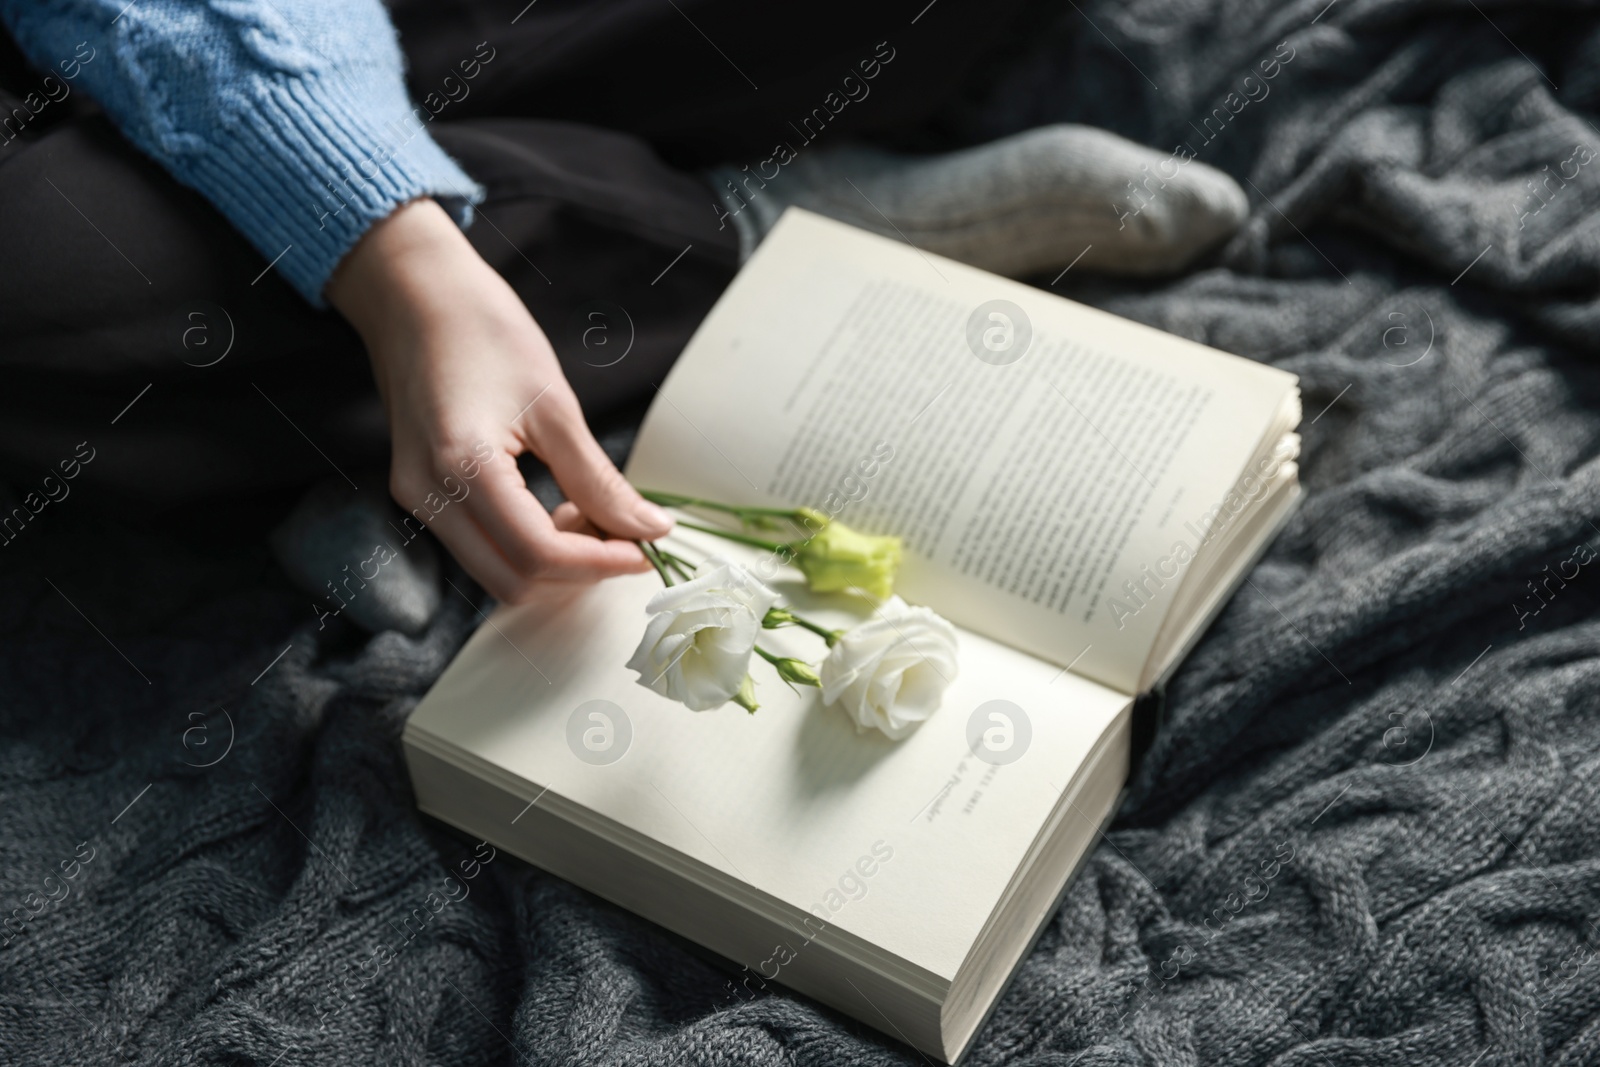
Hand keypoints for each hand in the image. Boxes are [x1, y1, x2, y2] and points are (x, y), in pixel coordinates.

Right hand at [326, 199, 672, 600]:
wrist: (412, 292)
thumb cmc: (482, 330)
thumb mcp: (555, 404)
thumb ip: (598, 479)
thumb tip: (648, 529)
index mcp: (463, 466)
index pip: (538, 555)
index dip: (599, 563)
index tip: (645, 550)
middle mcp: (428, 494)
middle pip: (512, 581)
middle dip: (576, 572)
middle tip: (621, 536)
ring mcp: (415, 498)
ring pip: (492, 573)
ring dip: (550, 563)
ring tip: (586, 513)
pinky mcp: (416, 493)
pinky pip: (476, 548)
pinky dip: (523, 546)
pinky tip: (552, 507)